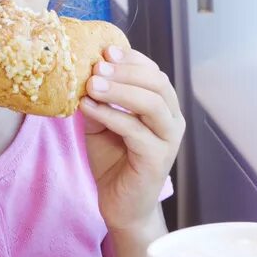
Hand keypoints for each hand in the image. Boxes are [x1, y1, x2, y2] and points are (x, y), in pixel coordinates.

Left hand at [80, 46, 183, 233]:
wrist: (121, 206)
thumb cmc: (114, 162)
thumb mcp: (100, 124)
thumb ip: (97, 101)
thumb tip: (84, 75)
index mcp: (162, 107)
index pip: (153, 72)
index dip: (131, 59)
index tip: (105, 50)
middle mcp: (172, 120)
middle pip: (157, 83)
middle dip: (125, 71)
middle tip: (96, 68)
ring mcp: (167, 139)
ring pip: (151, 103)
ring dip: (119, 90)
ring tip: (91, 85)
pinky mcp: (157, 158)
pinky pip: (135, 129)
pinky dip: (111, 115)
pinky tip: (89, 108)